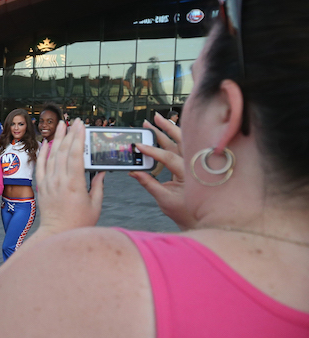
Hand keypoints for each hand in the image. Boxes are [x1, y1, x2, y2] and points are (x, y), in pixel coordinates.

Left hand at [35, 119, 103, 236]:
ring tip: (61, 125)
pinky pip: (40, 165)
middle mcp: (59, 180)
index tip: (81, 125)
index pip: (76, 154)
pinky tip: (46, 142)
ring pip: (51, 155)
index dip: (78, 137)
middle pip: (63, 151)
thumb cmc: (78, 223)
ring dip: (57, 138)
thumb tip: (99, 171)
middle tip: (74, 121)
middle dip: (69, 133)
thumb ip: (97, 185)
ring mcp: (48, 182)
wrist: (57, 234)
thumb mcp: (95, 205)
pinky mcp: (41, 186)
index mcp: (74, 184)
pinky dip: (43, 152)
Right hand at [129, 113, 191, 228]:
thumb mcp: (164, 199)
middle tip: (153, 119)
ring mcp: (194, 163)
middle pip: (181, 141)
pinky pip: (183, 146)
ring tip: (157, 120)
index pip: (169, 157)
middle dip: (166, 128)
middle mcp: (194, 165)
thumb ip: (149, 184)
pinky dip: (175, 137)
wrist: (203, 218)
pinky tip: (167, 130)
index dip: (153, 151)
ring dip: (170, 129)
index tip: (139, 146)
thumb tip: (134, 172)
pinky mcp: (191, 164)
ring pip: (183, 141)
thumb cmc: (185, 211)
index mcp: (189, 174)